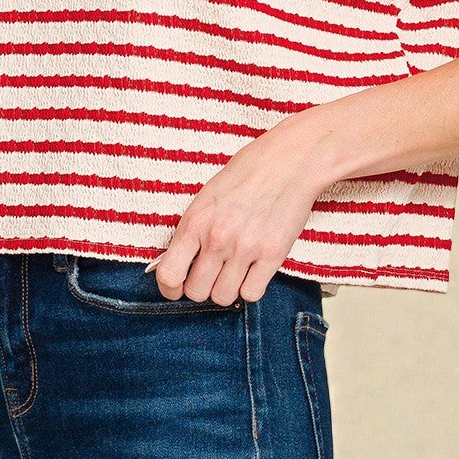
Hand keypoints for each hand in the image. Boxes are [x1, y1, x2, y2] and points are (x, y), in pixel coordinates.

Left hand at [152, 107, 325, 305]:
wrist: (289, 160)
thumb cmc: (249, 172)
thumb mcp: (208, 195)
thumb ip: (194, 228)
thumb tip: (181, 260)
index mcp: (196, 220)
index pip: (169, 274)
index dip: (170, 288)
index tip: (176, 287)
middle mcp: (217, 238)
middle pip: (196, 291)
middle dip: (201, 286)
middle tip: (211, 273)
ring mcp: (245, 248)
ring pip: (223, 297)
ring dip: (226, 288)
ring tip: (234, 269)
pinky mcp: (272, 255)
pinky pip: (252, 294)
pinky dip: (250, 287)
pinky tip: (253, 270)